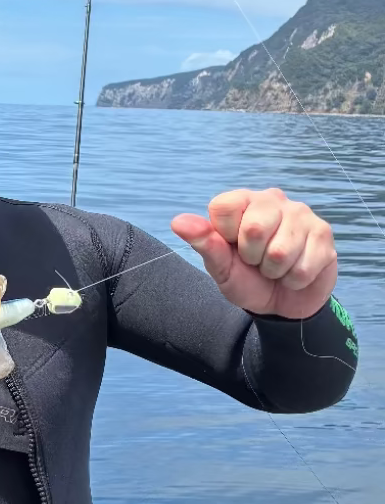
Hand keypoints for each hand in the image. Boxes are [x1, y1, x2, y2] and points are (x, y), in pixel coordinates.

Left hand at [170, 187, 337, 318]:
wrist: (281, 303)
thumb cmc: (247, 279)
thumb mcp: (220, 267)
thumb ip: (203, 243)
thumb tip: (178, 222)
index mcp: (241, 201)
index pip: (223, 207)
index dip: (224, 235)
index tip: (232, 246)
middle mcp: (272, 199)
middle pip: (254, 228)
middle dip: (251, 257)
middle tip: (256, 260)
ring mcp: (301, 214)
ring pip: (281, 251)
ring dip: (274, 271)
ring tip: (275, 266)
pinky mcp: (324, 233)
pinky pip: (303, 267)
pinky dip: (294, 279)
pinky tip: (295, 271)